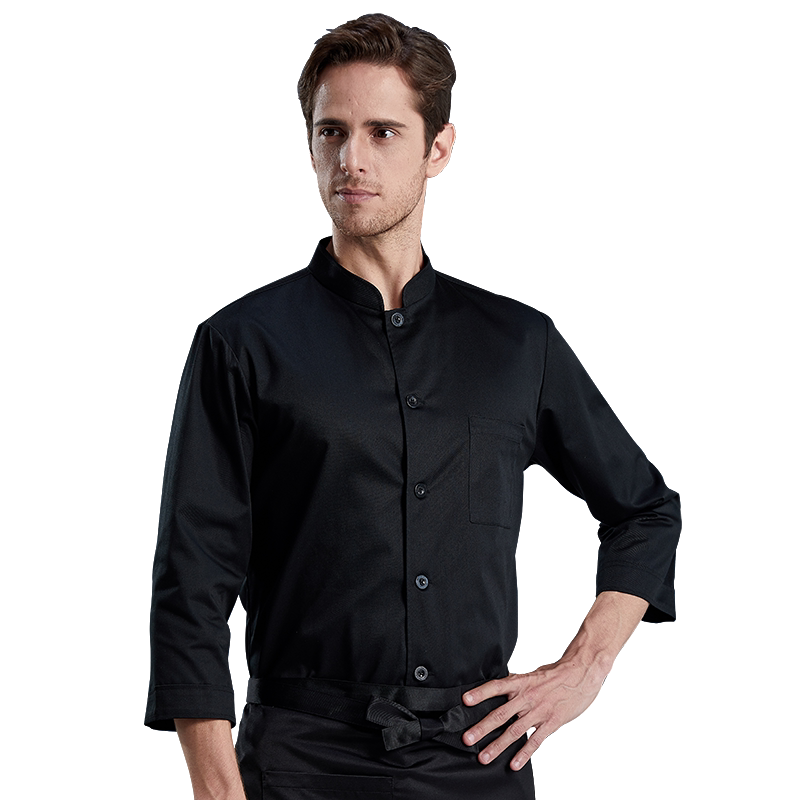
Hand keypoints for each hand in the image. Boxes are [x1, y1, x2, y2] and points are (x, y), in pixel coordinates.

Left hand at [461, 590, 648, 770]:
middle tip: (467, 738)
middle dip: (482, 728)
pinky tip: (514, 764)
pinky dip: (524, 754)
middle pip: (500, 714)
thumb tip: (501, 692)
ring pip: (514, 731)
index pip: (496, 686)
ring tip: (484, 756)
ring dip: (498, 745)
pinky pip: (535, 740)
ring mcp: (539, 711)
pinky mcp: (551, 722)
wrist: (582, 673)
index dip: (480, 693)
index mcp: (522, 682)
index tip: (465, 701)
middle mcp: (527, 697)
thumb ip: (518, 685)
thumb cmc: (557, 674)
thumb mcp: (534, 674)